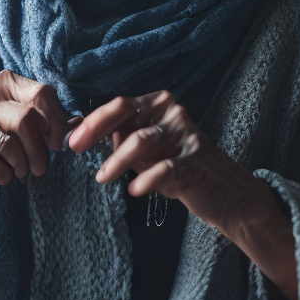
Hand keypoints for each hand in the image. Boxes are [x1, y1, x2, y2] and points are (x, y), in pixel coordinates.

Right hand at [0, 70, 74, 189]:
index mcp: (5, 83)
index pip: (43, 94)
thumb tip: (76, 124)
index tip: (58, 144)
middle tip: (41, 169)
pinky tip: (4, 176)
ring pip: (12, 143)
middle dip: (41, 150)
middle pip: (29, 119)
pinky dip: (5, 176)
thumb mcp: (11, 116)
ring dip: (23, 166)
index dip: (57, 122)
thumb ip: (41, 117)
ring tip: (22, 174)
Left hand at [67, 91, 297, 299]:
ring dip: (116, 161)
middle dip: (97, 130)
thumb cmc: (180, 170)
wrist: (226, 194)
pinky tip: (133, 190)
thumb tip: (85, 136)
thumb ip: (123, 140)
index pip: (120, 105)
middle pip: (127, 113)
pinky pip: (163, 169)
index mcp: (160, 105)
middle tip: (77, 149)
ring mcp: (186, 136)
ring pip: (140, 141)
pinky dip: (144, 180)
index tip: (73, 141)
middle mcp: (173, 114)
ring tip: (103, 178)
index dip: (93, 121)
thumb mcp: (149, 151)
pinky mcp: (195, 162)